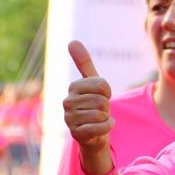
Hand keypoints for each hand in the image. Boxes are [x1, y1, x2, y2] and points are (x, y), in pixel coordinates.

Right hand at [64, 41, 113, 173]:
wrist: (94, 132)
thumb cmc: (94, 105)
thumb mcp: (93, 83)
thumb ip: (84, 63)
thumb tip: (71, 41)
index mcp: (73, 87)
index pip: (102, 85)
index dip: (107, 92)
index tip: (102, 96)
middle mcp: (67, 102)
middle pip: (102, 100)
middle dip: (106, 107)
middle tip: (100, 110)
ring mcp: (69, 119)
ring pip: (100, 114)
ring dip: (106, 117)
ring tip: (99, 119)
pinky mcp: (75, 134)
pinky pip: (99, 127)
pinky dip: (107, 127)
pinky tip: (103, 126)